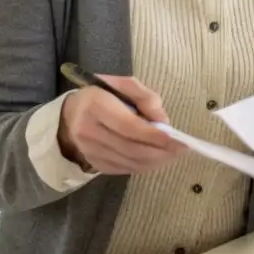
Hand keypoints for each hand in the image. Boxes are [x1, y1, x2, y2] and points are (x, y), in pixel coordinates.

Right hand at [57, 77, 185, 174]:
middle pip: (131, 149)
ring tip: (174, 155)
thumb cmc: (102, 95)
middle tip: (182, 149)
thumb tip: (164, 121)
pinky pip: (124, 169)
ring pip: (129, 162)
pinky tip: (157, 159)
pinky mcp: (94, 163)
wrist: (71, 114)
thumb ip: (146, 97)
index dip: (153, 135)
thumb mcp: (123, 85)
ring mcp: (90, 151)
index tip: (175, 138)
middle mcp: (89, 132)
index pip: (129, 126)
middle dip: (160, 151)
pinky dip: (144, 166)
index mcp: (96, 106)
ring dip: (156, 161)